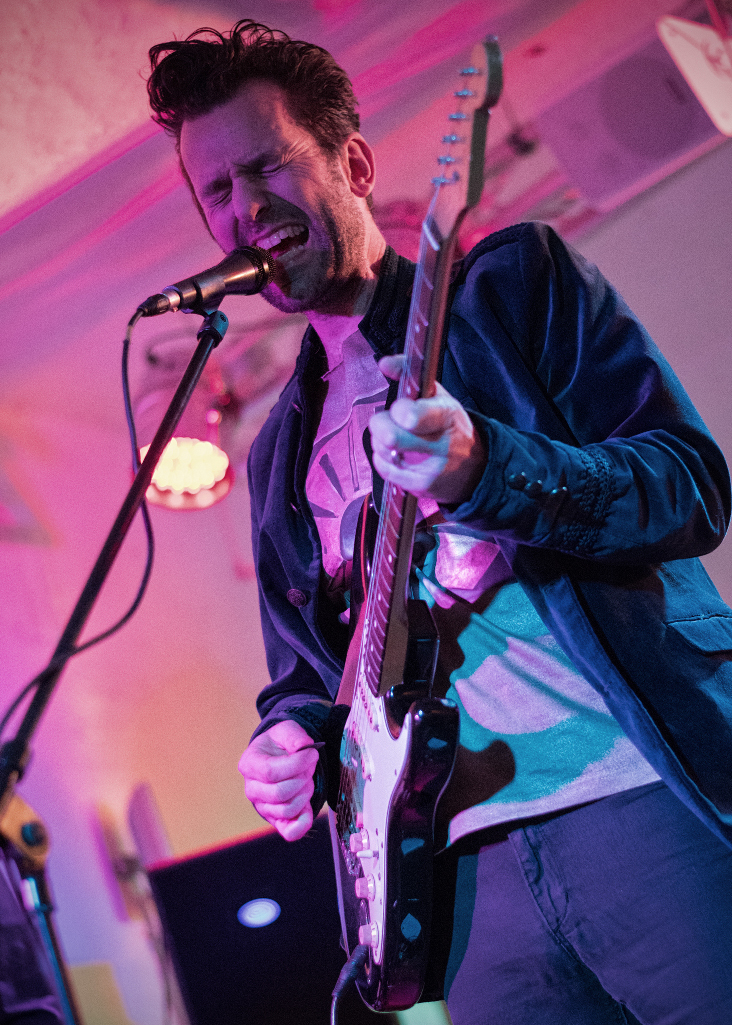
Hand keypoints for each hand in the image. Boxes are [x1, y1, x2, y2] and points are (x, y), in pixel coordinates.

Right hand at [239, 720, 319, 840]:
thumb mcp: (285, 730)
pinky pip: (290, 832)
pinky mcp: (276, 820)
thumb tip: (304, 746)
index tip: (313, 754)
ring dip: (305, 793)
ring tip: (307, 779)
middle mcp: (251, 789)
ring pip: (287, 810)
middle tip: (310, 766)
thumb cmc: (279, 744)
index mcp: (249, 764)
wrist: (277, 758)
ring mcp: (262, 807)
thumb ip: (295, 735)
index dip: (297, 764)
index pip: (271, 771)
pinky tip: (309, 808)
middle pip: (280, 792)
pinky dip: (303, 824)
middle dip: (303, 778)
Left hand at [369, 354, 486, 505]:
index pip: (412, 416)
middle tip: (389, 421)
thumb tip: (383, 363)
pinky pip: (384, 469)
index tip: (400, 409)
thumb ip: (409, 373)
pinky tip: (397, 454)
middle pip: (390, 437)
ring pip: (383, 452)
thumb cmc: (450, 426)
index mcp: (446, 415)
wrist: (476, 468)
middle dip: (381, 425)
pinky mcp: (419, 487)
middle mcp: (440, 444)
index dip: (398, 411)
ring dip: (380, 441)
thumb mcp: (439, 396)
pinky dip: (383, 458)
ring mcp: (429, 469)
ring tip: (395, 437)